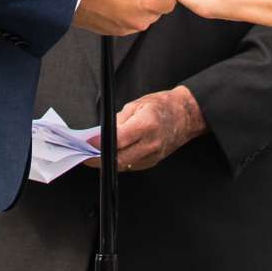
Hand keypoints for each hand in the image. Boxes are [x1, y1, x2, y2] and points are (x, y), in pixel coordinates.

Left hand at [87, 86, 204, 172]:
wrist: (185, 115)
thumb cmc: (162, 105)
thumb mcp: (136, 104)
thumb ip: (118, 121)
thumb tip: (101, 134)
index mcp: (146, 124)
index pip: (119, 140)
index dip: (101, 143)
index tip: (88, 143)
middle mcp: (151, 143)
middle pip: (120, 158)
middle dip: (100, 159)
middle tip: (86, 154)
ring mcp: (153, 155)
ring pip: (124, 165)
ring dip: (108, 162)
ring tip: (94, 156)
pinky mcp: (153, 162)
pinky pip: (132, 166)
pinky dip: (119, 162)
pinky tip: (111, 156)